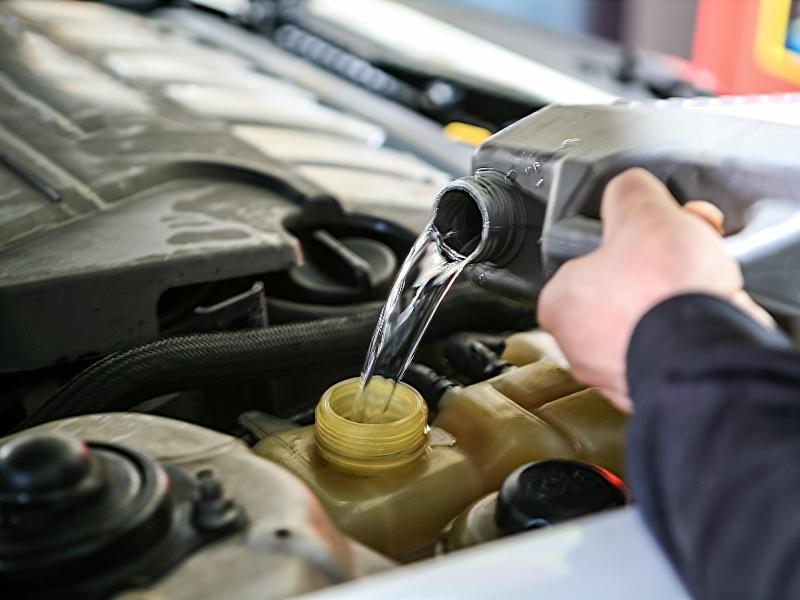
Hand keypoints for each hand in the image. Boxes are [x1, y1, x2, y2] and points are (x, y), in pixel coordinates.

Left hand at [537, 168, 771, 411]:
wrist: (706, 352)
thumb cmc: (661, 292)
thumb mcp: (641, 210)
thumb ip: (628, 193)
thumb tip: (630, 188)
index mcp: (559, 304)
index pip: (588, 261)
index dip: (629, 238)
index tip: (654, 231)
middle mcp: (579, 347)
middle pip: (625, 290)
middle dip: (662, 265)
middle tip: (688, 250)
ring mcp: (616, 374)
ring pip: (652, 321)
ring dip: (680, 296)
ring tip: (704, 283)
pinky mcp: (655, 390)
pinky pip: (675, 349)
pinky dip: (694, 331)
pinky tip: (713, 315)